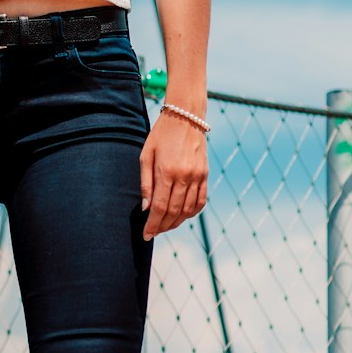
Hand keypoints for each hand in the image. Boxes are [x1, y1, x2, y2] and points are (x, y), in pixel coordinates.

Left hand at [139, 108, 208, 238]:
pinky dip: (191, 213)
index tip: (146, 235)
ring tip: (165, 227)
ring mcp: (197, 176)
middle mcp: (184, 176)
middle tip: (154, 232)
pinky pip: (200, 201)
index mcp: (166, 172)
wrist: (185, 117)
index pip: (159, 207)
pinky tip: (182, 216)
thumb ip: (145, 183)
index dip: (152, 225)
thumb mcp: (146, 155)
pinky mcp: (205, 175)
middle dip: (162, 226)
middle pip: (173, 212)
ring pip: (187, 210)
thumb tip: (146, 208)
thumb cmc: (160, 135)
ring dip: (176, 222)